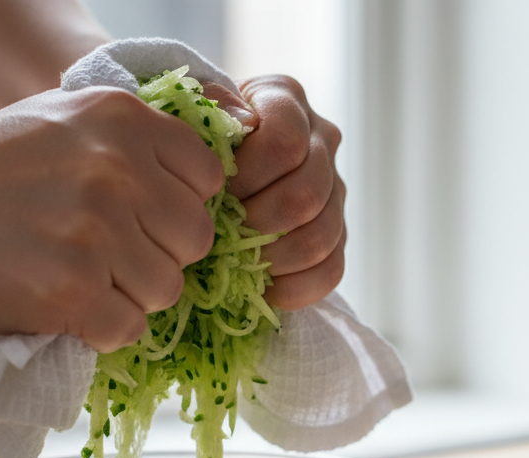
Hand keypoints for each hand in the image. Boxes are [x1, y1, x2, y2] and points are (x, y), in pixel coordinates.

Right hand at [0, 86, 225, 351]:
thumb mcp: (67, 119)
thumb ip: (136, 142)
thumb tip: (206, 187)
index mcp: (123, 120)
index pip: (208, 178)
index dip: (180, 205)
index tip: (143, 216)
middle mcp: (117, 169)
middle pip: (194, 240)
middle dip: (160, 255)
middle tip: (109, 255)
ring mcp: (95, 231)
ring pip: (166, 289)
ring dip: (131, 296)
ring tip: (81, 278)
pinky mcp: (72, 289)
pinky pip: (128, 328)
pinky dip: (102, 329)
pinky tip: (66, 305)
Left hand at [206, 76, 345, 309]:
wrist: (206, 171)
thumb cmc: (192, 143)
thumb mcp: (190, 114)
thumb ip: (209, 108)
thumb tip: (240, 122)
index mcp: (286, 99)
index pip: (286, 142)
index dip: (249, 175)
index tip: (217, 190)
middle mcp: (321, 139)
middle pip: (305, 194)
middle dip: (256, 221)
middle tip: (223, 231)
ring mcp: (335, 190)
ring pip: (320, 237)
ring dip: (273, 257)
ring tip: (239, 260)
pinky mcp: (338, 235)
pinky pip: (330, 271)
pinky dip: (293, 287)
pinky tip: (262, 283)